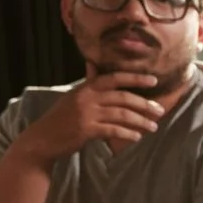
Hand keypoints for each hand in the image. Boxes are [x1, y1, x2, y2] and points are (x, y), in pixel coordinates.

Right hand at [19, 72, 163, 161]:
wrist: (42, 139)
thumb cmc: (61, 118)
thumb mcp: (73, 96)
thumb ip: (88, 82)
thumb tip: (93, 63)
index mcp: (86, 87)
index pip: (114, 78)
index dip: (135, 78)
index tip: (154, 80)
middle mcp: (87, 97)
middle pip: (123, 97)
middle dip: (144, 104)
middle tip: (160, 110)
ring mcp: (86, 113)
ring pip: (121, 114)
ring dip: (140, 121)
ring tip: (153, 127)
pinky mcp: (86, 130)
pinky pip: (113, 130)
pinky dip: (128, 133)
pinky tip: (137, 137)